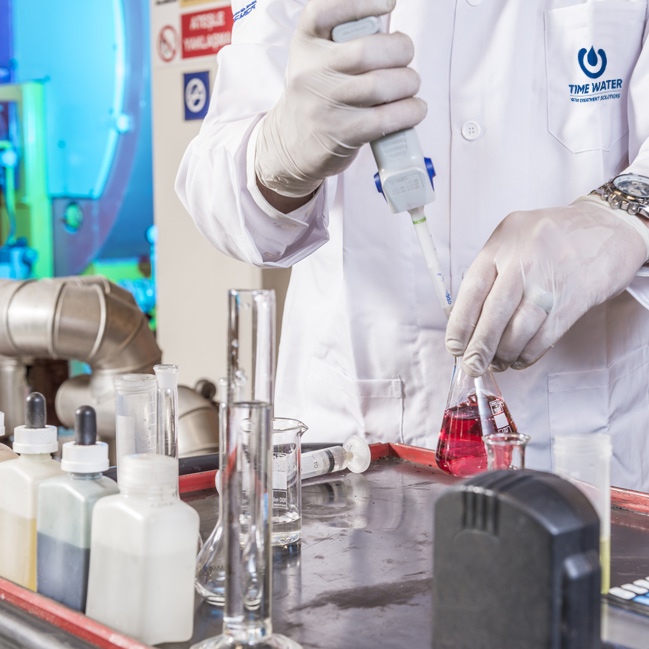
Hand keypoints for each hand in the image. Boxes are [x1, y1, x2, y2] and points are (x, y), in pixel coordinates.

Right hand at [255, 0, 426, 198]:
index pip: (325, 11)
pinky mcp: (341, 134)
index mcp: (305, 43)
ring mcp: (325, 105)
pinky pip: (385, 118)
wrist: (291, 146)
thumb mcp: (317, 60)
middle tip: (405, 58)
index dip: (361, 3)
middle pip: (366, 51)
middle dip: (400, 50)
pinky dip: (410, 112)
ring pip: (380, 86)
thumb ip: (346, 40)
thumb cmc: (318, 96)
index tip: (389, 4)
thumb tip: (392, 33)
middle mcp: (310, 71)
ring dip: (408, 83)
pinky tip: (414, 109)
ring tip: (410, 86)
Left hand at [445, 199, 647, 376]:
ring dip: (505, 353)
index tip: (454, 346)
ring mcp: (551, 278)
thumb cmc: (553, 238)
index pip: (472, 289)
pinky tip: (520, 358)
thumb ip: (490, 272)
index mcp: (502, 242)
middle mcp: (525, 259)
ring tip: (497, 363)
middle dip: (480, 346)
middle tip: (472, 366)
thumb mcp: (513, 240)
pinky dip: (529, 352)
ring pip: (521, 327)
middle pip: (495, 311)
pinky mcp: (576, 298)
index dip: (460, 323)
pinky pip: (546, 334)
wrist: (610, 227)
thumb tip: (466, 320)